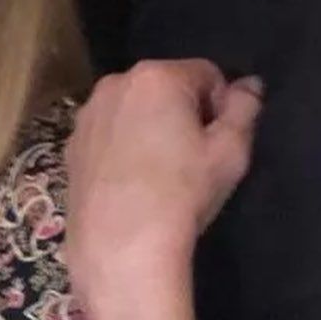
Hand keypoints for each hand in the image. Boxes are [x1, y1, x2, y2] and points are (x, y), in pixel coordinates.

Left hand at [65, 60, 261, 319]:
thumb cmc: (182, 192)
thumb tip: (249, 84)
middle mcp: (115, 83)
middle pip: (166, 87)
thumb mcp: (230, 151)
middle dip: (184, 112)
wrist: (120, 245)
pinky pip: (109, 133)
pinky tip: (133, 182)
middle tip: (194, 159)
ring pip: (134, 109)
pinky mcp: (71, 145)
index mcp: (157, 76)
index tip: (219, 142)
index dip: (221, 106)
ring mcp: (88, 114)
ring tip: (161, 173)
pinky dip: (123, 146)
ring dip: (151, 127)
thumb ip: (245, 108)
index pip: (207, 74)